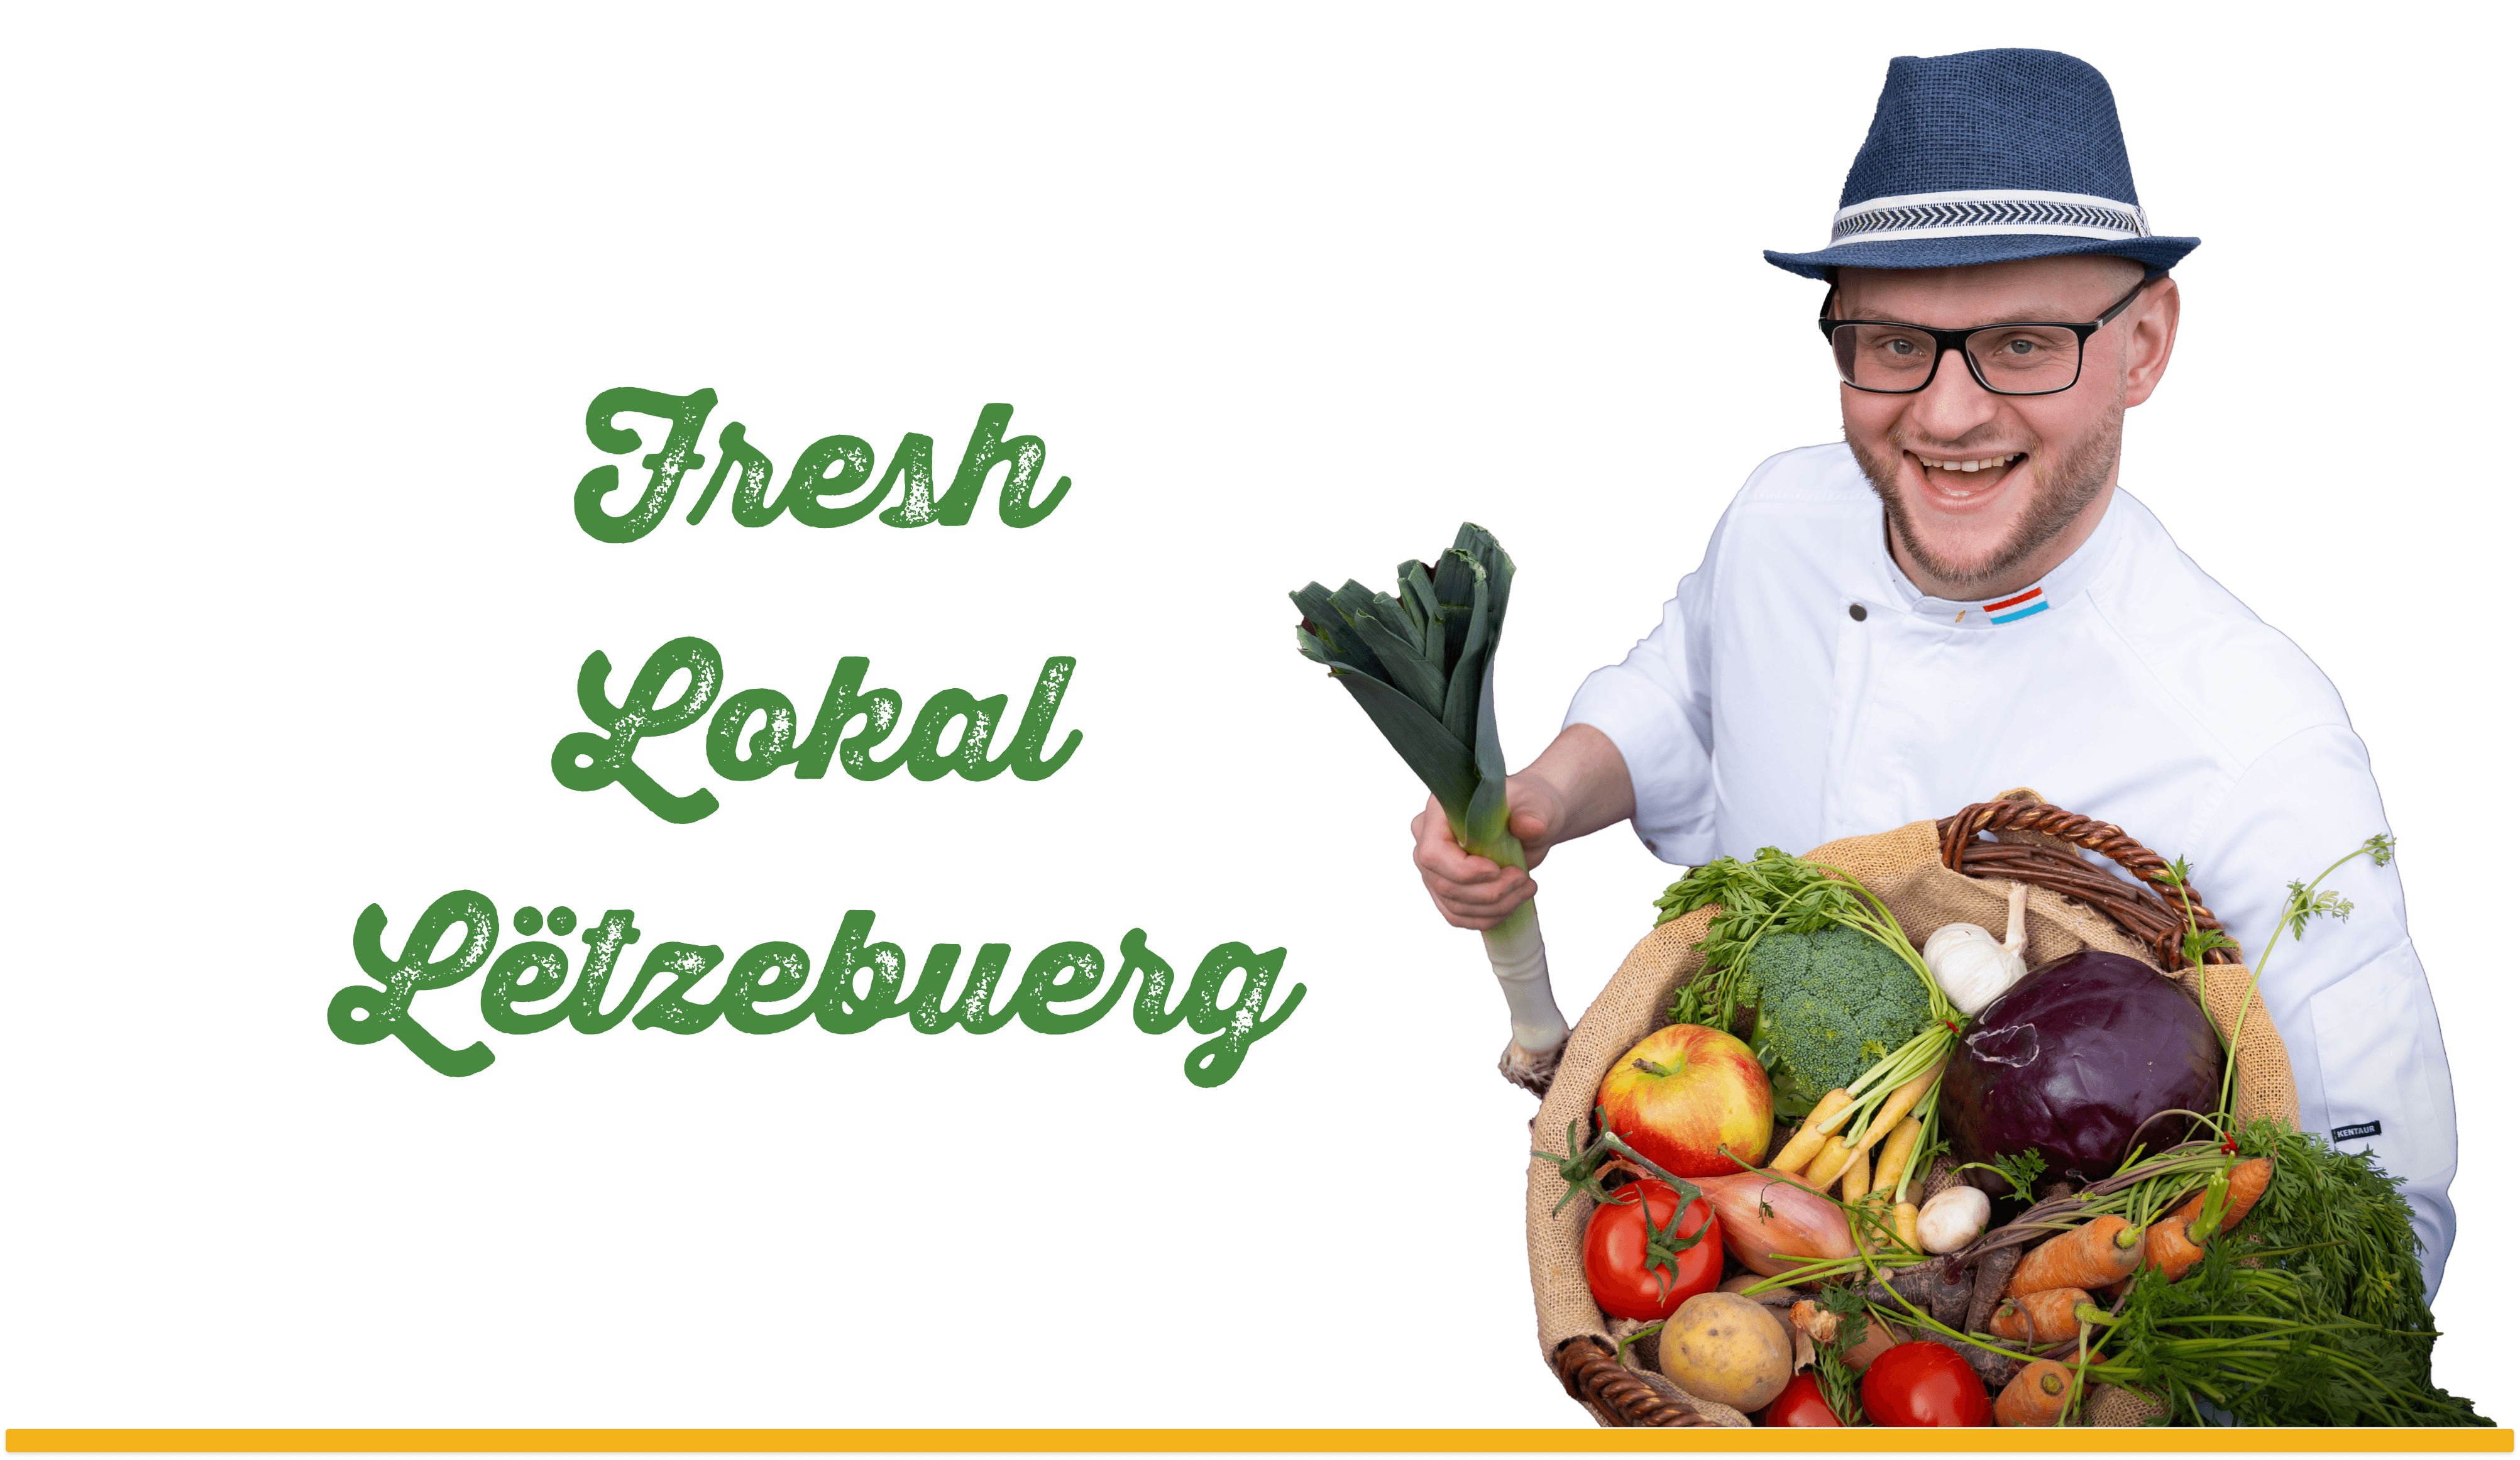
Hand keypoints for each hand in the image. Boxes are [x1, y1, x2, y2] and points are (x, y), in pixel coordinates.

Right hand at [1411, 783, 1559, 930]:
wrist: (1529, 822)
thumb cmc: (1526, 807)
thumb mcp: (1535, 803)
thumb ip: (1532, 812)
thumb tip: (1531, 826)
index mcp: (1439, 813)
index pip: (1433, 853)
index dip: (1463, 870)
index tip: (1497, 870)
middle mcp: (1427, 842)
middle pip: (1444, 884)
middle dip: (1489, 892)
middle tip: (1522, 879)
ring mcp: (1433, 870)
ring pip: (1454, 904)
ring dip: (1495, 906)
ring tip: (1525, 889)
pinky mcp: (1445, 891)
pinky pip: (1458, 916)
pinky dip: (1488, 916)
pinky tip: (1513, 903)